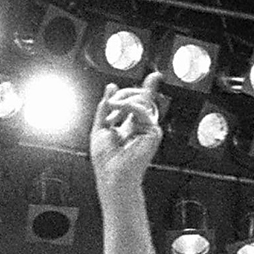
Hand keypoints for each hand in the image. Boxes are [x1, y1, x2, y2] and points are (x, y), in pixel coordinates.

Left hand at [90, 72, 163, 194]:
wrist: (111, 175)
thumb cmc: (105, 161)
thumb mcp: (100, 127)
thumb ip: (105, 107)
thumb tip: (110, 88)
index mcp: (130, 126)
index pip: (139, 103)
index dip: (147, 89)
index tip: (153, 78)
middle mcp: (141, 126)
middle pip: (139, 98)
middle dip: (123, 95)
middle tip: (110, 101)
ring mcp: (148, 129)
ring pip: (141, 100)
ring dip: (122, 100)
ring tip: (111, 109)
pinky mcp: (153, 132)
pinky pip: (141, 109)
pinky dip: (127, 105)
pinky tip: (117, 109)